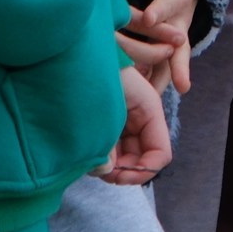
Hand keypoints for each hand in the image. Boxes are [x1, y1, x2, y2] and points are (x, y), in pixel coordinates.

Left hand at [98, 65, 171, 184]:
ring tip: (90, 162)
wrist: (71, 56)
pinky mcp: (107, 125)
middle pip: (142, 159)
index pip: (160, 153)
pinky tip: (86, 154)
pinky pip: (111, 151)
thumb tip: (106, 171)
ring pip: (125, 158)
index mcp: (149, 112)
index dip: (144, 170)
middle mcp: (140, 120)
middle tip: (101, 173)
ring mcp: (123, 123)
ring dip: (111, 167)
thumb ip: (108, 144)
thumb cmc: (90, 74)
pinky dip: (101, 159)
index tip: (119, 175)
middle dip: (125, 172)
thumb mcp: (104, 109)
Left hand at [110, 0, 196, 92]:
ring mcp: (174, 37)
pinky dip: (154, 83)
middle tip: (182, 84)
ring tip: (158, 100)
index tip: (148, 18)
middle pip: (181, 45)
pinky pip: (162, 67)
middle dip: (179, 64)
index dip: (158, 11)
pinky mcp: (166, 48)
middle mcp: (179, 20)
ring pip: (173, 62)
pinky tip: (143, 100)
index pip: (167, 4)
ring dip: (167, 80)